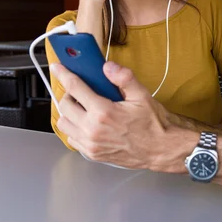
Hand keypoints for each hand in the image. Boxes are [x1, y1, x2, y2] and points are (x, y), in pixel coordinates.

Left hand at [50, 61, 189, 170]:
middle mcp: (92, 129)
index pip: (75, 88)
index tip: (58, 68)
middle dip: (68, 94)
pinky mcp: (92, 154)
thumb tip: (108, 66)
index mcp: (103, 112)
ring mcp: (91, 144)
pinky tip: (87, 123)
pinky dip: (74, 128)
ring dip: (68, 112)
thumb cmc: (154, 124)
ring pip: (63, 124)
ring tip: (81, 107)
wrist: (162, 149)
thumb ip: (124, 78)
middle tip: (78, 90)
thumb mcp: (142, 95)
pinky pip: (72, 138)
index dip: (64, 74)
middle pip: (64, 106)